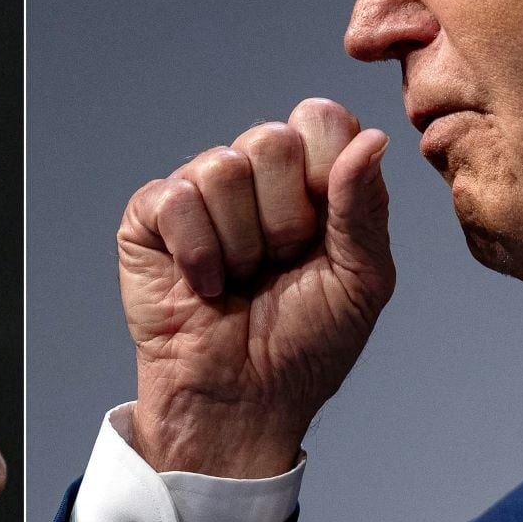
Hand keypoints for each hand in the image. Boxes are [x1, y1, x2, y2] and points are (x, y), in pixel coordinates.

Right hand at [119, 98, 393, 477]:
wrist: (243, 402)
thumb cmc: (305, 348)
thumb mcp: (361, 280)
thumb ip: (364, 206)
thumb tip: (372, 137)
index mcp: (314, 179)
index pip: (321, 119)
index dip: (324, 172)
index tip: (323, 232)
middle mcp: (257, 176)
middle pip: (270, 138)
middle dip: (282, 218)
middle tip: (278, 264)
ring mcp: (201, 192)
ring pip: (220, 167)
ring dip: (239, 243)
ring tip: (239, 279)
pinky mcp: (151, 216)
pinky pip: (174, 198)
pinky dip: (196, 252)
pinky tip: (203, 285)